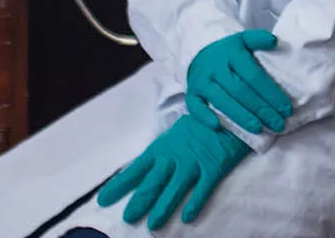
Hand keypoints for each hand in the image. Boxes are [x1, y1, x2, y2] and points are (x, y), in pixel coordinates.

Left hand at [96, 113, 253, 229]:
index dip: (120, 184)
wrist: (230, 109)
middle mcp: (175, 155)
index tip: (104, 199)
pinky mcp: (214, 166)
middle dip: (139, 200)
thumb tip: (147, 169)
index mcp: (163, 146)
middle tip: (127, 217)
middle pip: (153, 181)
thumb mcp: (176, 133)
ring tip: (153, 225)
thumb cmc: (201, 122)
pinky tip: (187, 217)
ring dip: (164, 207)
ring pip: (176, 188)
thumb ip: (164, 151)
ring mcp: (195, 161)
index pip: (136, 168)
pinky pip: (204, 187)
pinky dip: (195, 202)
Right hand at [185, 29, 292, 134]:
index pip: (254, 76)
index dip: (271, 94)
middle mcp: (216, 68)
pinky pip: (196, 107)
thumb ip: (258, 39)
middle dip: (261, 110)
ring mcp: (202, 81)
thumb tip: (275, 41)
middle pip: (241, 91)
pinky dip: (205, 117)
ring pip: (222, 101)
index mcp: (232, 53)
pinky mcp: (191, 93)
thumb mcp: (243, 40)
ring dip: (241, 117)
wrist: (199, 54)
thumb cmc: (228, 53)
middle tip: (278, 124)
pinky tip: (218, 127)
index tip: (286, 109)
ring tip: (259, 129)